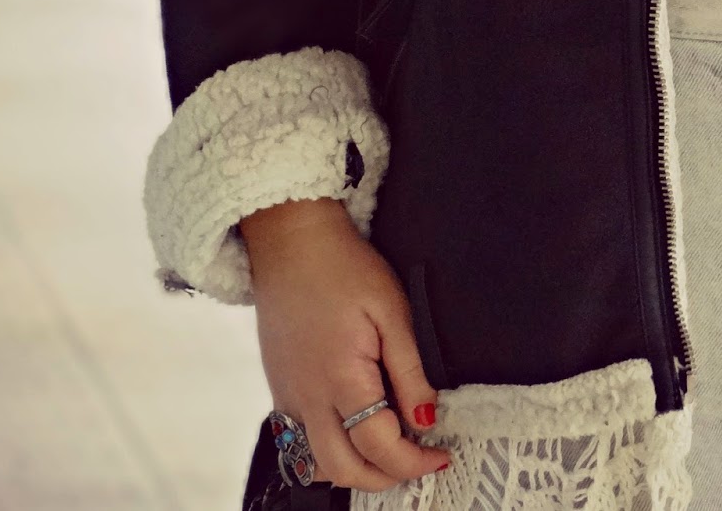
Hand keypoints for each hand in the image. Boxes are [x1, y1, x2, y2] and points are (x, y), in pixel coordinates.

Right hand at [241, 198, 450, 491]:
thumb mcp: (392, 311)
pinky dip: (331, 451)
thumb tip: (427, 418)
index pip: (380, 446)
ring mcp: (289, 398)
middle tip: (420, 461)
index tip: (441, 455)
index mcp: (342, 379)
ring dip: (357, 470)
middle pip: (345, 470)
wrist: (291, 244)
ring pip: (318, 465)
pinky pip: (301, 442)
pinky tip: (357, 430)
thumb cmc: (344, 268)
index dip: (416, 461)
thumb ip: (410, 370)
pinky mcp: (280, 390)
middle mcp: (308, 398)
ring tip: (391, 450)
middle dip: (387, 477)